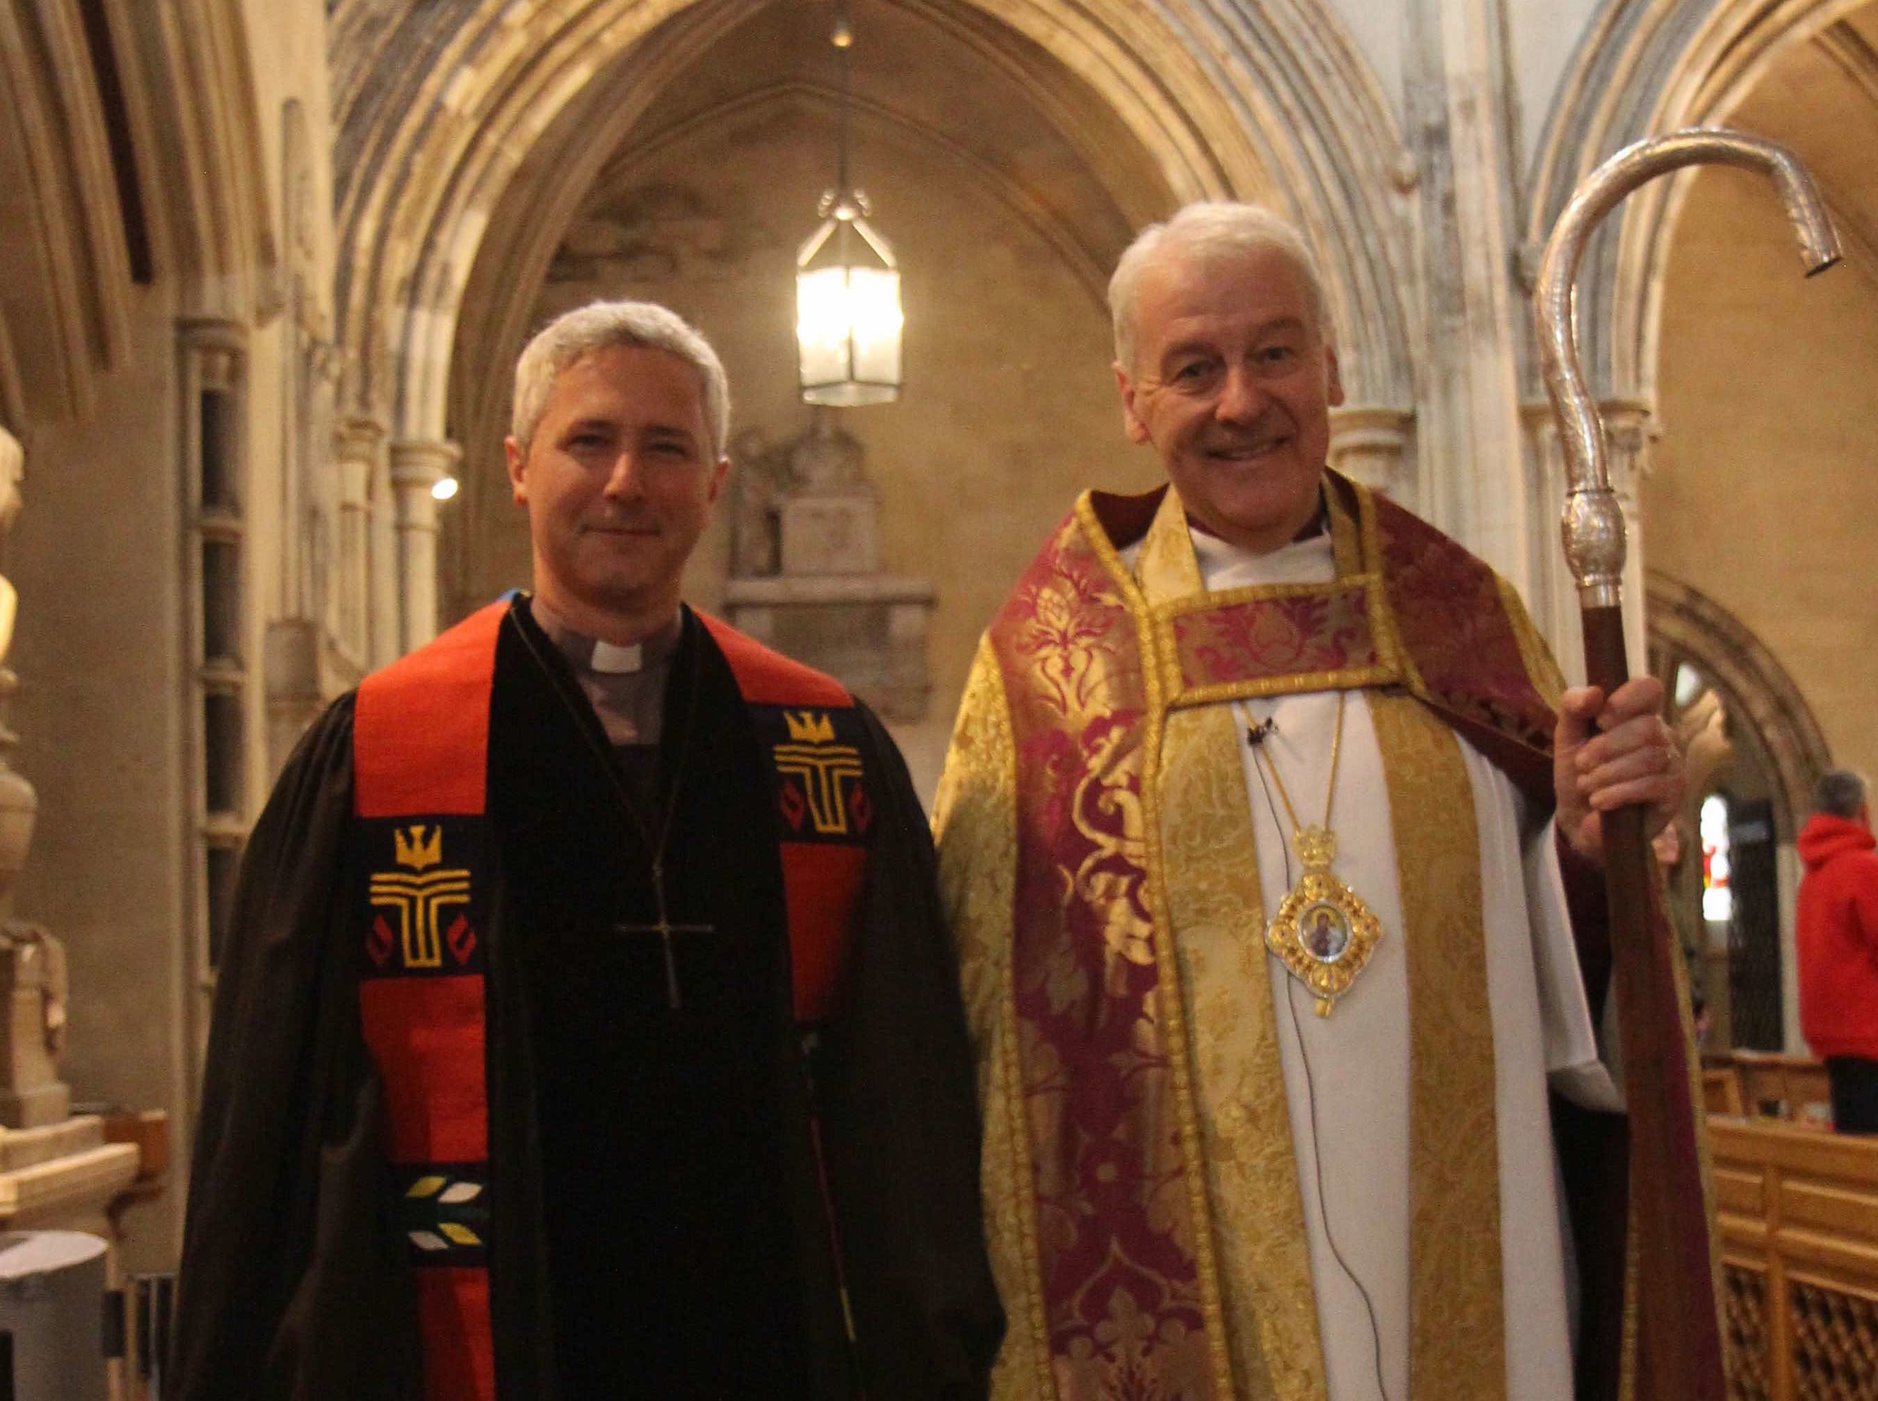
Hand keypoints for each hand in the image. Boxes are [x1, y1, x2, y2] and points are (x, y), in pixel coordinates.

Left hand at [1554, 676, 1684, 864]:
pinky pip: (1653, 785)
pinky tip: (1599, 801)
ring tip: (1587, 785)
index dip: (1627, 699)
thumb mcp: (1567, 737)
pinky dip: (1619, 792)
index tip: (1599, 720)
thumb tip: (1594, 692)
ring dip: (1609, 773)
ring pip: (1650, 757)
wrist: (1581, 819)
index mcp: (1638, 713)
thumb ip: (1573, 707)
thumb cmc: (1580, 771)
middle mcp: (1662, 734)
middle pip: (1648, 727)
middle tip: (1581, 764)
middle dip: (1606, 747)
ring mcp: (1672, 763)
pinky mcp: (1674, 792)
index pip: (1649, 688)